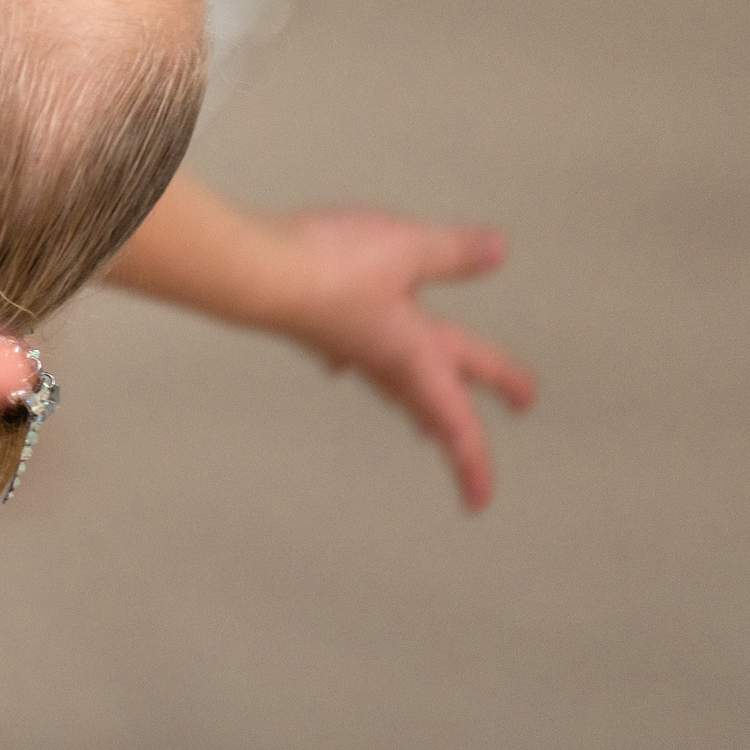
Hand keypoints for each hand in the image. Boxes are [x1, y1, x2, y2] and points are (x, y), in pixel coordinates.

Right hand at [265, 210, 536, 510]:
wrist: (256, 271)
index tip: (480, 500)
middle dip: (456, 435)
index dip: (472, 463)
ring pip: (394, 391)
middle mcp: (384, 360)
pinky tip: (348, 358)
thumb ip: (454, 252)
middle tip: (472, 466)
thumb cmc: (327, 270)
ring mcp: (348, 347)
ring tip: (424, 423)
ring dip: (416, 409)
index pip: (456, 421)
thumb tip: (494, 250)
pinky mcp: (321, 328)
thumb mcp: (409, 249)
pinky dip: (366, 365)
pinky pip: (356, 358)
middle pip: (430, 407)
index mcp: (417, 355)